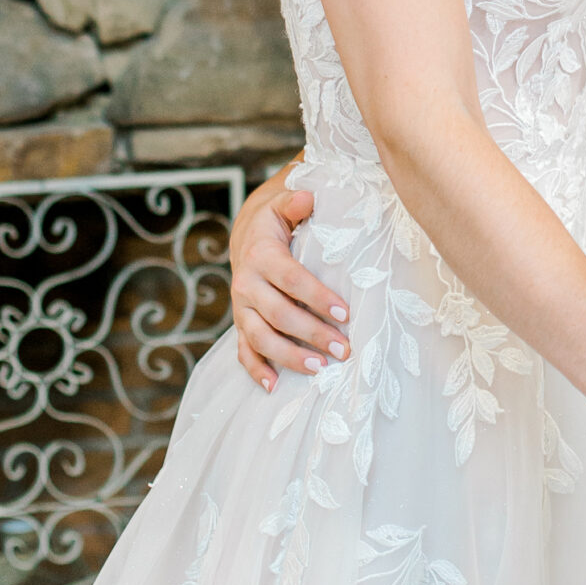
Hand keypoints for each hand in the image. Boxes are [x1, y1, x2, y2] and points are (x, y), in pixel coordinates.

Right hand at [230, 173, 350, 389]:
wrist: (247, 234)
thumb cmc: (278, 222)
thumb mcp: (284, 205)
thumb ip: (295, 203)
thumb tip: (306, 197)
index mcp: (261, 255)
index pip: (291, 279)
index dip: (317, 297)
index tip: (345, 314)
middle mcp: (246, 283)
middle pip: (278, 314)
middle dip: (311, 333)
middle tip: (344, 349)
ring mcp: (241, 307)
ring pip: (260, 337)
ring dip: (288, 356)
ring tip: (319, 369)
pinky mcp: (241, 322)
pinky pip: (243, 350)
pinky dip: (255, 370)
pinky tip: (274, 387)